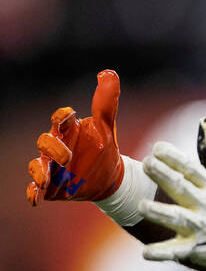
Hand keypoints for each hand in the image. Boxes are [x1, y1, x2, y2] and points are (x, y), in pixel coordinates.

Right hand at [26, 70, 123, 205]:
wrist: (108, 177)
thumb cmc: (102, 147)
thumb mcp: (106, 125)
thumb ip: (107, 101)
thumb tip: (108, 73)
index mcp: (68, 130)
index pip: (59, 119)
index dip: (61, 116)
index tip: (69, 114)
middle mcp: (55, 147)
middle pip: (44, 142)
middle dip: (53, 148)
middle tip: (68, 158)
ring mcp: (51, 166)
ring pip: (36, 165)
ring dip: (40, 172)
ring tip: (47, 179)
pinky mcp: (50, 185)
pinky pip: (34, 189)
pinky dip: (32, 193)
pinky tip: (35, 198)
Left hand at [140, 119, 205, 270]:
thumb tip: (204, 123)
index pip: (191, 168)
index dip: (174, 157)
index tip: (157, 148)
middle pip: (182, 188)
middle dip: (164, 176)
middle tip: (147, 164)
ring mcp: (202, 228)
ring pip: (178, 219)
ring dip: (160, 213)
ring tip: (143, 205)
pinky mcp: (197, 249)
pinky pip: (177, 252)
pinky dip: (162, 253)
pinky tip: (146, 253)